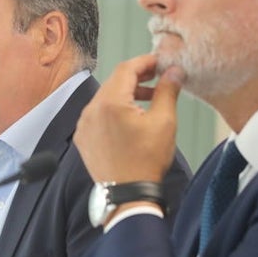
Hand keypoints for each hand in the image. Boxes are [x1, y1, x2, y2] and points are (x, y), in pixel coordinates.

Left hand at [74, 54, 183, 183]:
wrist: (129, 194)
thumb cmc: (146, 161)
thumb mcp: (164, 122)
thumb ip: (167, 91)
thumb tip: (174, 71)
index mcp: (109, 103)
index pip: (126, 69)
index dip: (145, 62)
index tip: (159, 62)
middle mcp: (90, 111)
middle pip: (114, 82)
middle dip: (136, 77)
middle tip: (157, 77)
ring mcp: (84, 125)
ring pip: (105, 98)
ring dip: (125, 94)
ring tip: (148, 99)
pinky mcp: (83, 138)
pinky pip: (98, 115)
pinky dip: (114, 110)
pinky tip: (130, 118)